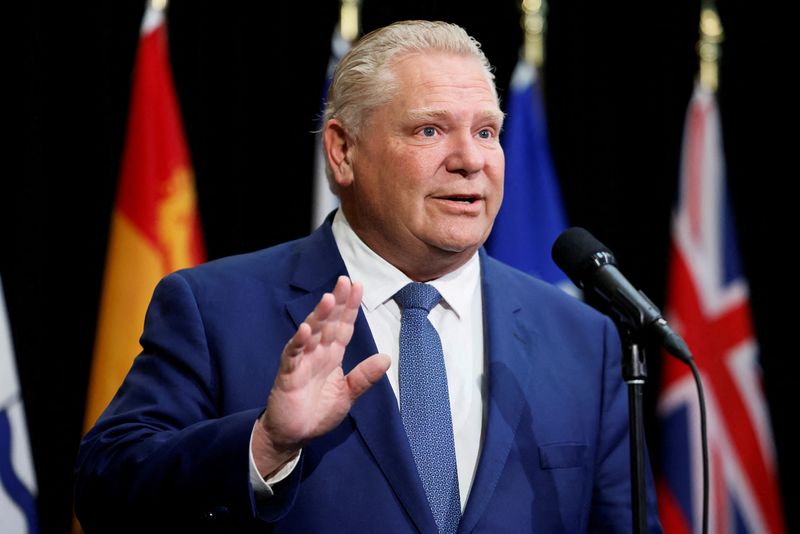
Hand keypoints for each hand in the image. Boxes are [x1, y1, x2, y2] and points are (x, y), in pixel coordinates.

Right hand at [252, 276, 389, 476]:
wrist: (293, 435)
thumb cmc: (317, 413)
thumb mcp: (347, 395)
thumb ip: (364, 377)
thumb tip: (386, 358)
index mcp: (332, 355)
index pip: (343, 325)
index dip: (350, 307)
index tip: (358, 286)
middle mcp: (317, 352)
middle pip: (328, 322)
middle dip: (337, 302)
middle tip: (345, 281)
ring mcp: (301, 361)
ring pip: (310, 333)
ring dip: (319, 316)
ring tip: (329, 299)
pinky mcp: (288, 374)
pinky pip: (293, 355)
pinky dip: (299, 342)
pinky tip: (306, 330)